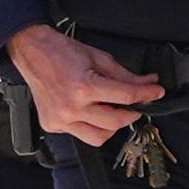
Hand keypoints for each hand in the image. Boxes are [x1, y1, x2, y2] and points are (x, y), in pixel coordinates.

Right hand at [7, 25, 163, 144]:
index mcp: (83, 87)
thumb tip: (147, 84)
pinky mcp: (52, 125)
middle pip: (115, 123)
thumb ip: (125, 75)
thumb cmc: (61, 51)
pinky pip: (80, 134)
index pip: (125, 96)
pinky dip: (90, 125)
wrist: (32, 52)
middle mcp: (71, 107)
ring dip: (111, 126)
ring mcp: (60, 119)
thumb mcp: (99, 57)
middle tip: (135, 105)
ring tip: (110, 111)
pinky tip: (88, 111)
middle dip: (131, 114)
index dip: (146, 95)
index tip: (157, 93)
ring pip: (99, 137)